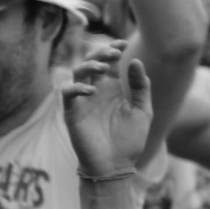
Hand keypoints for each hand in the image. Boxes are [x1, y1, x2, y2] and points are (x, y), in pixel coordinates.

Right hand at [62, 46, 153, 175]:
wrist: (116, 165)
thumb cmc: (129, 140)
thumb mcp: (142, 111)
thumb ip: (140, 88)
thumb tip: (136, 61)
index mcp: (111, 88)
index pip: (108, 62)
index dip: (113, 50)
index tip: (124, 43)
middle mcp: (95, 91)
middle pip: (91, 62)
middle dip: (101, 53)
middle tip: (115, 51)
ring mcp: (82, 101)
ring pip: (77, 73)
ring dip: (88, 66)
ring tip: (104, 67)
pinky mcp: (72, 113)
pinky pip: (67, 94)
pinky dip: (77, 88)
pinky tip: (92, 89)